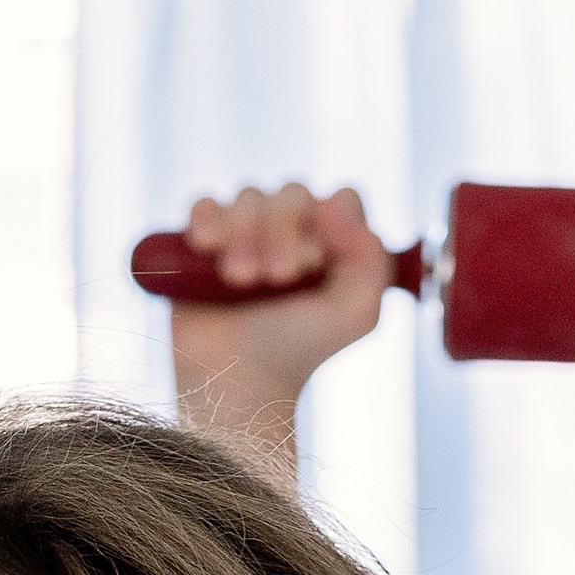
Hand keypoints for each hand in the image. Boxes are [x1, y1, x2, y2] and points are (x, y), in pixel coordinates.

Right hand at [170, 181, 394, 482]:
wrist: (240, 381)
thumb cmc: (300, 351)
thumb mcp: (355, 315)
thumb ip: (370, 260)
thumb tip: (335, 204)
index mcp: (336, 243)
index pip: (342, 199)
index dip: (331, 221)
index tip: (315, 262)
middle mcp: (294, 230)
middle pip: (292, 193)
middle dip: (283, 232)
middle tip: (276, 278)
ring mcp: (248, 232)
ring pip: (249, 197)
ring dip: (245, 233)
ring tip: (240, 280)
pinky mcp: (206, 242)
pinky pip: (205, 204)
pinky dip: (207, 218)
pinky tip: (208, 247)